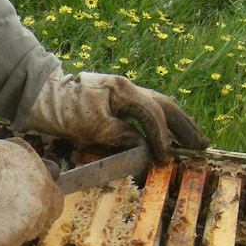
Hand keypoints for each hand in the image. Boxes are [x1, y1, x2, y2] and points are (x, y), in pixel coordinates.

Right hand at [0, 137, 62, 245]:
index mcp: (45, 192)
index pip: (55, 205)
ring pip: (14, 238)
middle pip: (36, 224)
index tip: (27, 198)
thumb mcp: (20, 151)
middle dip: (22, 216)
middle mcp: (36, 217)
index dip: (41, 201)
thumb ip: (39, 166)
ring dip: (2, 229)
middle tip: (0, 205)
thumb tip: (52, 171)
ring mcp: (17, 236)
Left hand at [22, 67, 208, 161]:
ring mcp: (124, 92)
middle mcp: (128, 88)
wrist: (42, 96)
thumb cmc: (64, 110)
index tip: (167, 157)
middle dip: (184, 127)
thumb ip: (120, 135)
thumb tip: (143, 148)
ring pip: (159, 107)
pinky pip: (147, 111)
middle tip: (203, 145)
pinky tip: (170, 135)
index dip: (162, 138)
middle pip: (165, 106)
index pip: (152, 114)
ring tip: (196, 140)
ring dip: (178, 125)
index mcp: (123, 90)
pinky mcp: (119, 101)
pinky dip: (161, 124)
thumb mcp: (91, 126)